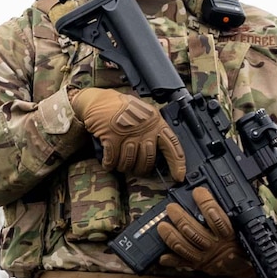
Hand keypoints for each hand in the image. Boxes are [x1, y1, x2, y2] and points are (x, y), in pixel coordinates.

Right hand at [70, 88, 185, 180]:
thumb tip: (157, 153)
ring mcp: (128, 132)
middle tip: (136, 170)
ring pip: (130, 161)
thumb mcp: (144, 114)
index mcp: (156, 122)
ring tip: (120, 164)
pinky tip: (108, 163)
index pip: (172, 145)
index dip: (177, 164)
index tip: (178, 177)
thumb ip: (152, 130)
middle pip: (149, 159)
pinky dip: (109, 164)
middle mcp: (144, 128)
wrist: (98, 100)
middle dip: (142, 169)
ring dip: (123, 167)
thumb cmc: (120, 108)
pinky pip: (113, 159)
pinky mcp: (111, 137)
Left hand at [156, 187, 255, 277]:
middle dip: (180, 218)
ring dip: (171, 235)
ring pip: (184, 246)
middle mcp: (214, 245)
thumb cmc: (239, 242)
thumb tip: (211, 193)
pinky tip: (162, 256)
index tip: (198, 192)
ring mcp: (204, 256)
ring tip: (161, 226)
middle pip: (194, 231)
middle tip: (171, 207)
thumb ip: (227, 212)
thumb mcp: (240, 227)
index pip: (217, 218)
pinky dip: (171, 260)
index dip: (206, 203)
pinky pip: (182, 262)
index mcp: (228, 234)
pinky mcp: (197, 265)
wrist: (242, 266)